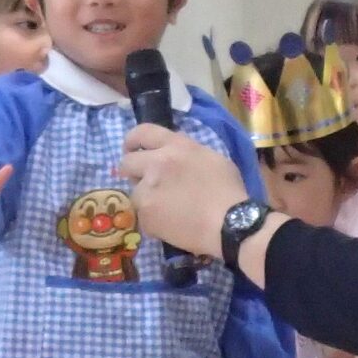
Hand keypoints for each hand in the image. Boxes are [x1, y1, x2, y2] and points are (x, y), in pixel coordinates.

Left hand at [119, 125, 248, 264]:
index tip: (131, 149)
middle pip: (127, 163)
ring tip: (166, 210)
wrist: (230, 224)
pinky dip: (153, 221)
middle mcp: (157, 164)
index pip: (142, 132)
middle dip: (133, 172)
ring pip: (134, 192)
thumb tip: (173, 156)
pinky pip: (142, 216)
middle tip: (146, 182)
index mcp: (176, 146)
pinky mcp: (145, 216)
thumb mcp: (211, 158)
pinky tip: (171, 225)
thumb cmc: (229, 191)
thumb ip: (186, 153)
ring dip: (146, 198)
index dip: (132, 141)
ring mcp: (148, 191)